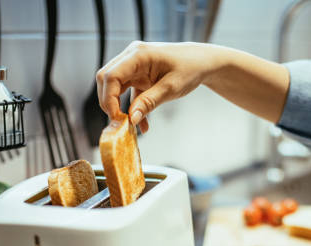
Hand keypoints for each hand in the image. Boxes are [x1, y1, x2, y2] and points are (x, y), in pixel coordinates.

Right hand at [96, 41, 288, 132]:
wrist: (203, 62)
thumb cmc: (191, 68)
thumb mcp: (171, 88)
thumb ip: (149, 102)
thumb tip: (131, 119)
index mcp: (138, 55)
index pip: (111, 75)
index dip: (108, 98)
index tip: (117, 119)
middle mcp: (132, 57)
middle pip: (106, 79)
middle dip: (109, 103)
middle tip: (119, 124)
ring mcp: (134, 66)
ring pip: (114, 86)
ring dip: (119, 107)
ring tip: (129, 126)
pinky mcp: (138, 75)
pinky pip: (127, 93)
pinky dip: (132, 108)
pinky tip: (142, 124)